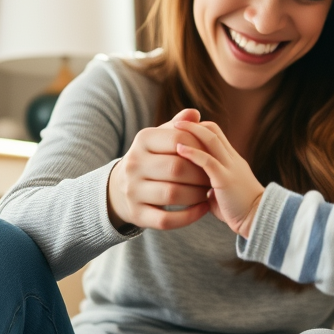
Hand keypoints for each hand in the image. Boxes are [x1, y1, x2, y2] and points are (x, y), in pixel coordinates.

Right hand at [107, 109, 210, 231]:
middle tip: (213, 178)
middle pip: (177, 168)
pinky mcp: (136, 215)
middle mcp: (133, 164)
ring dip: (197, 195)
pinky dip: (189, 216)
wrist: (120, 188)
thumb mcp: (159, 139)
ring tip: (208, 192)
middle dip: (201, 174)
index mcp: (142, 140)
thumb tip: (195, 114)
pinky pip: (166, 220)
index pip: (178, 139)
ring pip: (173, 195)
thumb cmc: (151, 158)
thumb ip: (178, 126)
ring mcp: (132, 191)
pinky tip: (202, 209)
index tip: (212, 156)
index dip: (200, 148)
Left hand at [173, 119, 263, 238]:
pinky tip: (179, 150)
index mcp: (233, 161)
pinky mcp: (225, 180)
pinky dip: (192, 153)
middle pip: (213, 131)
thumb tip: (198, 189)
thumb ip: (212, 185)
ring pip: (211, 140)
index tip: (182, 130)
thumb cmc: (240, 210)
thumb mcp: (225, 191)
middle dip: (193, 124)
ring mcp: (230, 168)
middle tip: (175, 123)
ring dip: (191, 132)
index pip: (217, 134)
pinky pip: (207, 161)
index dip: (200, 128)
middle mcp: (232, 159)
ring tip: (173, 129)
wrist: (259, 219)